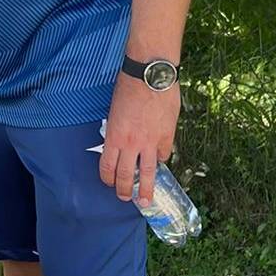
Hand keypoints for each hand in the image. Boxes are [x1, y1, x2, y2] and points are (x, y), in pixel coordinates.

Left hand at [99, 72, 179, 204]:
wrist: (150, 75)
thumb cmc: (128, 87)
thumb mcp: (115, 111)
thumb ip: (118, 131)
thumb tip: (122, 143)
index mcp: (114, 137)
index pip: (107, 167)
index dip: (108, 179)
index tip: (109, 184)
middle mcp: (131, 144)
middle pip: (126, 175)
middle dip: (125, 191)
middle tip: (126, 198)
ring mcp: (150, 142)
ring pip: (147, 173)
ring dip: (145, 189)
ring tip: (146, 200)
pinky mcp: (167, 136)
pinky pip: (164, 155)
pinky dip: (162, 160)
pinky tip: (160, 163)